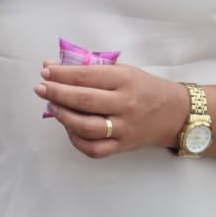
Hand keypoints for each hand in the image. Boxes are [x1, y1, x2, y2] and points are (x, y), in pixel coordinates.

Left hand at [35, 63, 183, 158]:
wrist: (174, 113)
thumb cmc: (144, 88)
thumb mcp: (124, 71)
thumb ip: (93, 70)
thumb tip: (55, 67)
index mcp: (125, 80)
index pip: (87, 76)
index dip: (62, 74)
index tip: (46, 71)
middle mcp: (124, 104)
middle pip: (83, 100)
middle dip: (57, 93)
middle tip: (41, 88)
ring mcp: (123, 128)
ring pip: (86, 127)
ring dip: (63, 116)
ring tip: (52, 106)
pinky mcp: (122, 146)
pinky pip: (94, 149)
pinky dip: (76, 140)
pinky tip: (68, 128)